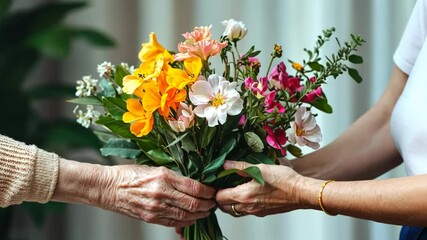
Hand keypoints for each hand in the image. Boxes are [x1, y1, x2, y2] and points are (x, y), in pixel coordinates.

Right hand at [100, 165, 215, 226]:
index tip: (213, 191)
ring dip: (200, 215)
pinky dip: (186, 222)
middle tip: (213, 203)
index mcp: (164, 177)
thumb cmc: (129, 175)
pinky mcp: (151, 218)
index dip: (208, 191)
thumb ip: (174, 176)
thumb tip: (193, 182)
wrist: (108, 187)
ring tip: (205, 211)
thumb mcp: (155, 168)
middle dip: (208, 205)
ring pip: (186, 215)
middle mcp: (162, 193)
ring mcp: (156, 208)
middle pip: (194, 204)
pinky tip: (191, 218)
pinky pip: (174, 222)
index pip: (194, 187)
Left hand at [216, 160, 309, 216]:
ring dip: (231, 203)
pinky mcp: (263, 212)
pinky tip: (248, 193)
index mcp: (243, 196)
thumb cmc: (283, 180)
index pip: (219, 197)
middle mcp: (247, 207)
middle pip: (224, 207)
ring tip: (234, 189)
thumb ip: (240, 167)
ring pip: (235, 211)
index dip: (216, 189)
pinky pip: (246, 212)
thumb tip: (226, 165)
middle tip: (223, 186)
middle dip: (220, 198)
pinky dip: (242, 205)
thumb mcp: (259, 168)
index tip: (218, 181)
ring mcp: (255, 211)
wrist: (301, 192)